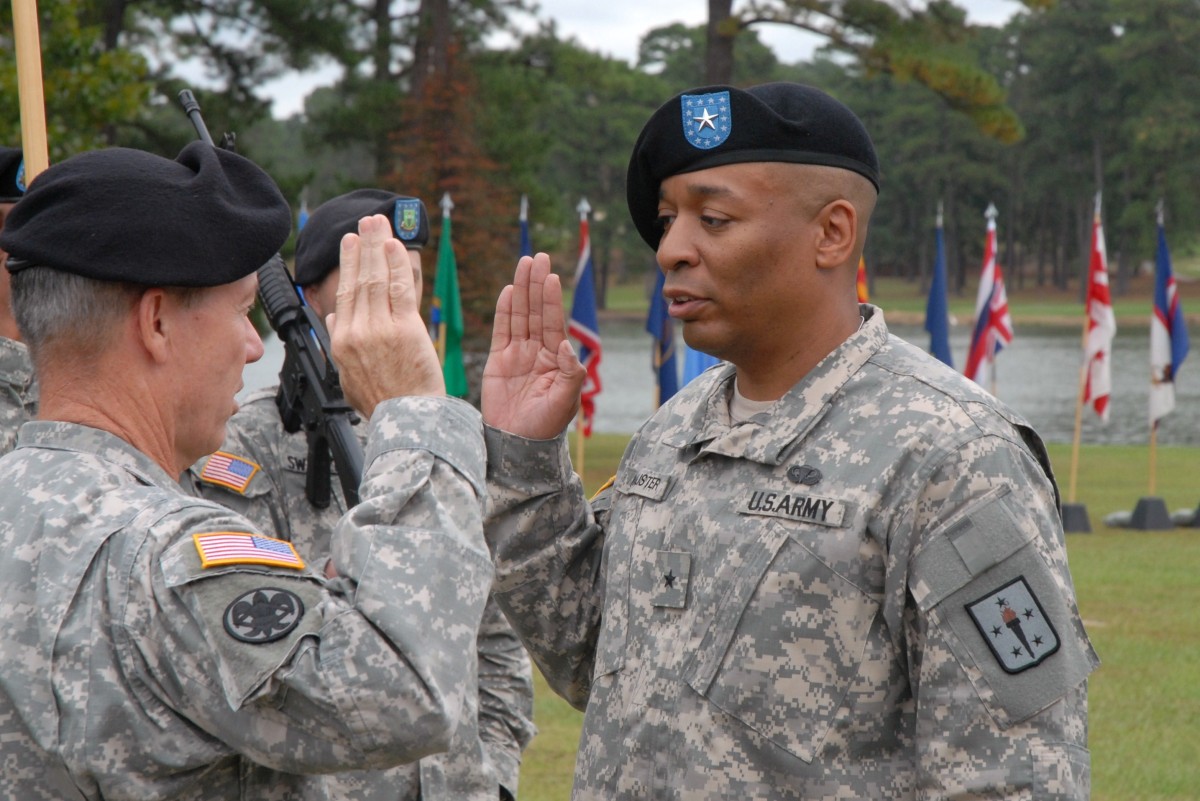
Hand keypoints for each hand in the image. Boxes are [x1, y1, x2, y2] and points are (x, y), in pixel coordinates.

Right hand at [327, 214, 443, 416]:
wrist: (407, 422)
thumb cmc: (383, 403)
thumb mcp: (350, 377)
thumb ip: (341, 343)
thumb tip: (334, 315)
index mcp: (341, 342)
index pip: (344, 294)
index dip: (348, 265)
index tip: (350, 243)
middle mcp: (357, 332)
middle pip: (358, 280)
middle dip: (362, 246)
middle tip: (366, 221)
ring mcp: (380, 329)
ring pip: (377, 279)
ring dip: (378, 246)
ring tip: (379, 223)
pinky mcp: (405, 329)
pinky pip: (399, 289)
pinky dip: (397, 264)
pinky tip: (395, 245)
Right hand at [482, 253, 584, 437]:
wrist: (517, 443)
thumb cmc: (545, 426)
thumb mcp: (566, 401)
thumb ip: (569, 373)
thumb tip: (565, 345)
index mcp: (556, 359)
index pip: (553, 322)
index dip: (551, 299)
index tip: (551, 276)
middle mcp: (538, 352)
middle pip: (536, 311)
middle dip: (537, 284)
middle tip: (537, 257)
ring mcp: (518, 354)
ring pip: (520, 315)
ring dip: (522, 290)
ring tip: (524, 264)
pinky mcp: (499, 361)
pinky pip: (502, 330)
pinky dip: (505, 311)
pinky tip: (509, 291)